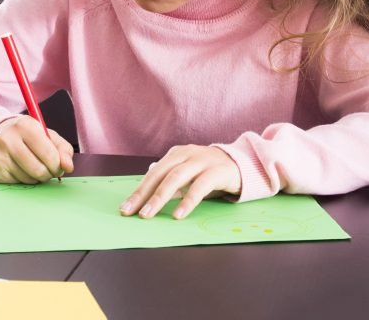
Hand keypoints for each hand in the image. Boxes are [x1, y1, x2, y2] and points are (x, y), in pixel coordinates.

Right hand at [0, 115, 74, 183]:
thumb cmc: (24, 135)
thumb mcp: (45, 134)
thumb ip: (62, 148)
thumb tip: (68, 166)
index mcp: (25, 126)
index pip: (48, 153)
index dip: (58, 164)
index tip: (59, 166)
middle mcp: (9, 140)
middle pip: (39, 169)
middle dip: (49, 174)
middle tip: (49, 170)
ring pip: (29, 178)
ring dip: (37, 178)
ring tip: (35, 167)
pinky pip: (18, 183)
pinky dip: (25, 180)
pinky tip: (22, 170)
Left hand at [120, 145, 241, 219]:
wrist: (243, 164)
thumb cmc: (211, 170)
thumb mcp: (188, 172)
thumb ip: (170, 175)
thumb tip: (148, 174)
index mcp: (177, 154)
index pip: (153, 173)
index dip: (138, 191)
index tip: (125, 208)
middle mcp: (187, 154)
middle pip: (160, 174)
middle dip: (143, 194)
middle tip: (131, 212)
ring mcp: (202, 161)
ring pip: (176, 178)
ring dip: (160, 197)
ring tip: (148, 214)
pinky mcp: (217, 171)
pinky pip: (199, 187)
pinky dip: (187, 201)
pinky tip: (178, 215)